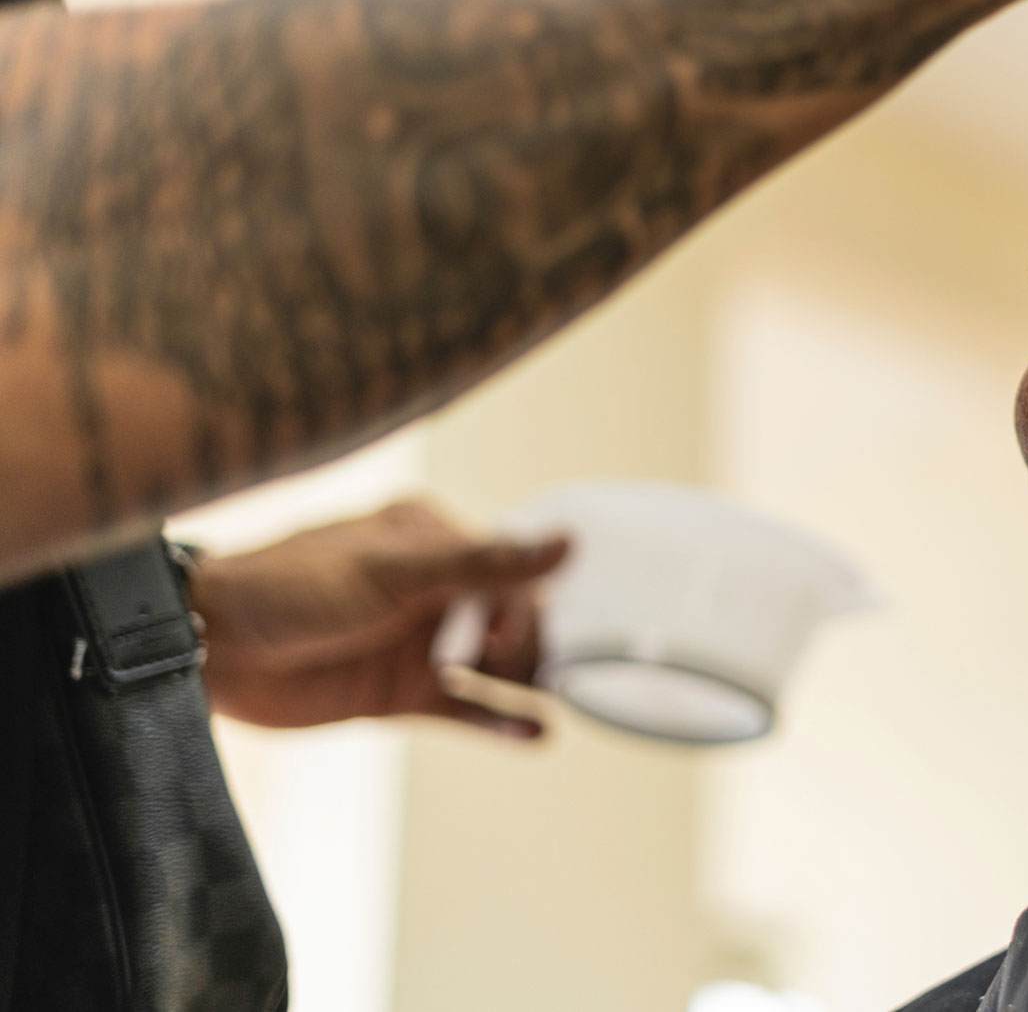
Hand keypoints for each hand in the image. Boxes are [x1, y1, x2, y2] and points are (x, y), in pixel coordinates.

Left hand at [191, 501, 567, 737]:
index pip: (511, 566)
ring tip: (575, 699)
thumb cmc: (288, 588)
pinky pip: (464, 709)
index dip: (540, 597)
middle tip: (570, 669)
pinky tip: (535, 734)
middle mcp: (434, 591)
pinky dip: (499, 722)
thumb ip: (481, 563)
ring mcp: (418, 645)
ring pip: (494, 667)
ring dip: (530, 683)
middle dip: (542, 642)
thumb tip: (564, 541)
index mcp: (433, 540)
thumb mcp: (392, 570)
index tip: (571, 622)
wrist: (204, 651)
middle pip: (511, 618)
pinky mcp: (400, 695)